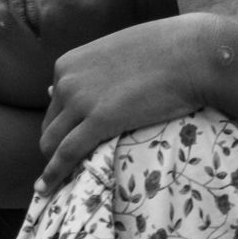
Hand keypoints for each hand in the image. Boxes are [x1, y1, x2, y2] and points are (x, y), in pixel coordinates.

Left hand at [36, 13, 217, 196]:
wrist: (190, 54)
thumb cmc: (163, 49)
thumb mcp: (114, 53)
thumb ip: (90, 72)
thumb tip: (57, 88)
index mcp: (68, 64)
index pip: (54, 102)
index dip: (65, 122)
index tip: (75, 136)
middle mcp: (66, 81)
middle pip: (50, 124)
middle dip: (57, 144)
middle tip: (72, 162)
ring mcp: (80, 100)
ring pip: (52, 142)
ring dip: (54, 162)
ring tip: (58, 182)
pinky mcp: (99, 121)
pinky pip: (66, 154)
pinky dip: (54, 174)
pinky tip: (47, 189)